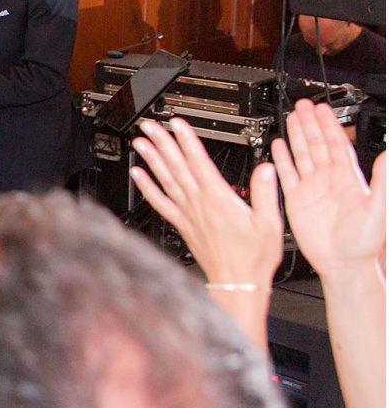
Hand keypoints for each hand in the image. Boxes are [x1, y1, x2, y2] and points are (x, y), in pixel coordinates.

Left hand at [130, 118, 281, 289]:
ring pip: (166, 181)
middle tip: (150, 124)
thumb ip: (265, 193)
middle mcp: (198, 204)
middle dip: (163, 143)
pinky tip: (138, 176)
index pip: (199, 162)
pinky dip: (148, 188)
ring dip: (152, 160)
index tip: (177, 124)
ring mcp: (187, 214)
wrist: (236, 283)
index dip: (187, 140)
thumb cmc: (253, 257)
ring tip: (140, 142)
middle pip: (177, 166)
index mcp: (219, 199)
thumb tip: (267, 168)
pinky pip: (160, 203)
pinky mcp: (182, 225)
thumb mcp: (270, 223)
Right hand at [271, 99, 386, 274]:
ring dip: (296, 137)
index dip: (330, 125)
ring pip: (302, 156)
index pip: (337, 144)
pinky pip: (287, 176)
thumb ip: (382, 180)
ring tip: (290, 119)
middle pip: (317, 144)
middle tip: (303, 105)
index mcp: (348, 179)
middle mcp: (329, 180)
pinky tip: (278, 147)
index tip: (322, 109)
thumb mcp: (379, 208)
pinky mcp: (296, 201)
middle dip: (310, 124)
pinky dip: (282, 160)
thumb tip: (387, 156)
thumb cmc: (364, 243)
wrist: (344, 264)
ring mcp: (312, 189)